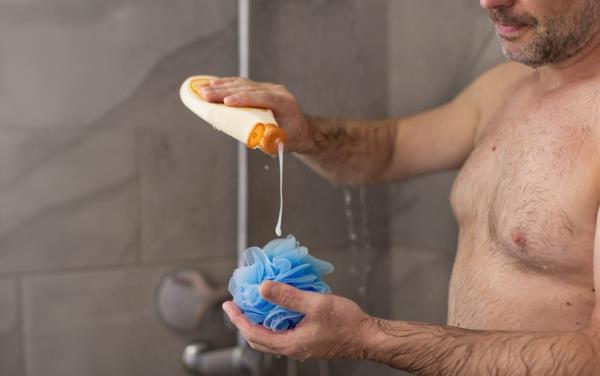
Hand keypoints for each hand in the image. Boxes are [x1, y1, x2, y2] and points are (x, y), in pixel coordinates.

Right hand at [200, 77, 312, 152]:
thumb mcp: (282, 142)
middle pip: (248, 89)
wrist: (301, 129)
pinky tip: (213, 84)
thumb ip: (268, 141)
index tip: (227, 102)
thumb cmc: (291, 138)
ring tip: (204, 90)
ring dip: (222, 86)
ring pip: (243, 84)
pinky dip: (227, 84)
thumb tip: (251, 138)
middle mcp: (277, 91)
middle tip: (206, 95)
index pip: (262, 97)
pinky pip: (243, 84)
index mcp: (285, 103)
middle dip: (225, 92)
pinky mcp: (261, 88)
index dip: (244, 99)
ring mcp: (269, 88)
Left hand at [222, 281, 374, 359]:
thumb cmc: (346, 323)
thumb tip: (263, 288)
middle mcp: (292, 348)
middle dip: (244, 321)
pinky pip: (283, 333)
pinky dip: (274, 321)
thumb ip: (288, 296)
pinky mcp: (308, 341)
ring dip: (259, 321)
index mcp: (290, 343)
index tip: (228, 305)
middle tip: (237, 305)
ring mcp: (300, 346)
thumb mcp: (315, 304)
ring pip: (270, 337)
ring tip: (254, 304)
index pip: (253, 333)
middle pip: (258, 338)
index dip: (238, 319)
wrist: (367, 336)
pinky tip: (279, 306)